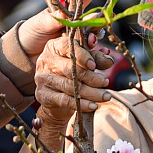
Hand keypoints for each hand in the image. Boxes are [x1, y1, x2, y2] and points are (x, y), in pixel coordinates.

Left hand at [15, 0, 111, 58]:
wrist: (25, 54)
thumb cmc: (31, 32)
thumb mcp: (39, 23)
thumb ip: (52, 17)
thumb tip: (64, 10)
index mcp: (68, 8)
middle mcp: (76, 21)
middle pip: (94, 15)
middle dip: (99, 17)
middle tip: (102, 20)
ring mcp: (78, 35)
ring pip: (93, 33)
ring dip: (95, 35)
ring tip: (91, 40)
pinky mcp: (78, 50)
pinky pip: (90, 50)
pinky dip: (94, 51)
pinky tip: (96, 52)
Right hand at [33, 30, 114, 150]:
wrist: (57, 98)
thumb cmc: (72, 74)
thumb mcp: (84, 62)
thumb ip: (96, 58)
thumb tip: (109, 59)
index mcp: (55, 46)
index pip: (67, 46)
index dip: (83, 56)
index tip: (94, 66)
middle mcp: (46, 60)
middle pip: (70, 69)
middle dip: (91, 77)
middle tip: (105, 82)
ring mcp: (43, 78)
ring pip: (69, 86)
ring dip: (91, 92)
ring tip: (105, 96)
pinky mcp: (43, 94)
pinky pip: (64, 100)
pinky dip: (81, 104)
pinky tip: (93, 106)